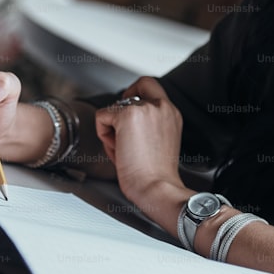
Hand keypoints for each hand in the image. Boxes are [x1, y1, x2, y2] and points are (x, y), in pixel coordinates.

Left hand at [95, 76, 184, 204]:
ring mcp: (144, 108)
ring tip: (123, 150)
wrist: (157, 188)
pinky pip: (102, 116)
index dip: (134, 93)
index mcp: (171, 113)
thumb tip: (124, 117)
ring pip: (114, 107)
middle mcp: (161, 106)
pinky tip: (117, 150)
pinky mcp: (127, 116)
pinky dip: (103, 134)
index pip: (150, 85)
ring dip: (113, 128)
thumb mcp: (160, 140)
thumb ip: (149, 123)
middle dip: (121, 112)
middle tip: (122, 135)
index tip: (128, 112)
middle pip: (131, 90)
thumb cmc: (156, 174)